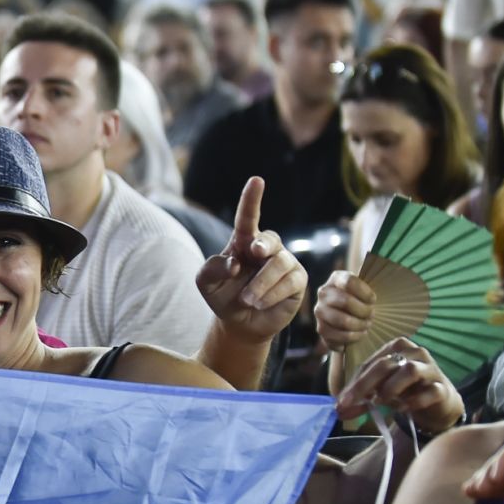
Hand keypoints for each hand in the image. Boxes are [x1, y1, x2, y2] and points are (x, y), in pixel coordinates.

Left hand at [197, 177, 304, 342]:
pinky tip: (259, 303)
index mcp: (243, 241)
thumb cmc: (223, 295)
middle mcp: (266, 248)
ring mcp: (284, 262)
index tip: (256, 180)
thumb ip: (211, 268)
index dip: (252, 199)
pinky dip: (271, 295)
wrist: (240, 322)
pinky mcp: (297, 280)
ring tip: (247, 300)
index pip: (248, 217)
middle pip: (270, 239)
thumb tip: (235, 263)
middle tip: (254, 252)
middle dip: (263, 245)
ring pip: (279, 264)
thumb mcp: (206, 283)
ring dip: (260, 284)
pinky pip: (290, 283)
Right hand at [314, 271, 374, 352]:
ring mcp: (320, 311)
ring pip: (343, 321)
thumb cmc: (362, 301)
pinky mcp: (321, 329)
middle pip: (346, 301)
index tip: (373, 300)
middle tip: (372, 315)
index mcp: (336, 279)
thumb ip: (373, 285)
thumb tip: (394, 276)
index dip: (365, 293)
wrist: (348, 317)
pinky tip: (360, 334)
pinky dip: (354, 337)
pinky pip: (339, 336)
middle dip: (364, 311)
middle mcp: (324, 293)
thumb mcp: (365, 289)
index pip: (349, 282)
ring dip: (360, 325)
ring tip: (367, 325)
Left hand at [335, 338, 462, 432]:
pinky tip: (404, 408)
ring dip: (391, 388)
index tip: (341, 402)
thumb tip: (339, 410)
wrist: (439, 403)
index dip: (354, 384)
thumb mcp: (380, 392)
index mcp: (396, 348)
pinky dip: (414, 401)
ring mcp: (431, 369)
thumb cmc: (406, 391)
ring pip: (410, 371)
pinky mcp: (443, 387)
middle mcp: (415, 353)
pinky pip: (430, 392)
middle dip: (364, 385)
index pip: (370, 364)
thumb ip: (361, 398)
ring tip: (382, 401)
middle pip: (386, 365)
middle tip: (351, 404)